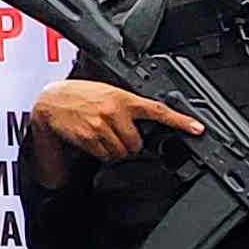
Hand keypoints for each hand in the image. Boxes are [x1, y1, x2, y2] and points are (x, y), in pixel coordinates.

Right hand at [28, 79, 198, 164]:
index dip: (180, 120)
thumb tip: (147, 122)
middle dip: (129, 143)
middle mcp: (114, 111)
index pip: (158, 109)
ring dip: (115, 150)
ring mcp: (101, 126)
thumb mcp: (108, 92)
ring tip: (102, 135)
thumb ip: (128, 105)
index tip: (197, 128)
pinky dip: (102, 153)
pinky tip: (93, 141)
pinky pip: (105, 156)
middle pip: (137, 143)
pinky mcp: (89, 138)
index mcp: (123, 97)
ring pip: (122, 152)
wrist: (51, 102)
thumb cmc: (80, 96)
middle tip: (116, 133)